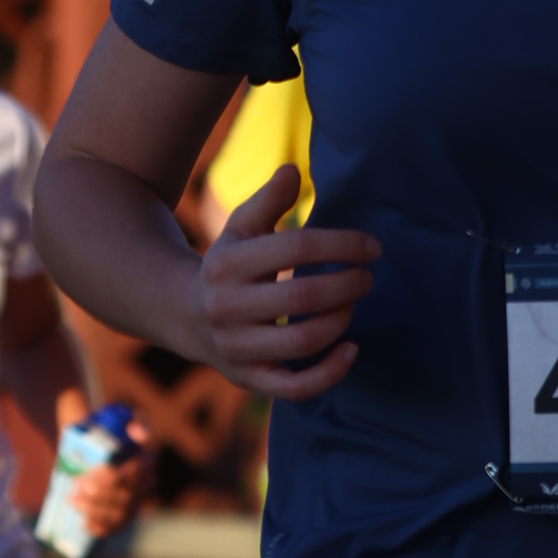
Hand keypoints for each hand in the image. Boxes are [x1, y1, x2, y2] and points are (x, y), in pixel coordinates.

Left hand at [65, 424, 152, 539]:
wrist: (89, 444)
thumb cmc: (103, 428)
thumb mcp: (116, 416)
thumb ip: (131, 419)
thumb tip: (139, 432)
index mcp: (146, 460)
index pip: (133, 473)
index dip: (109, 478)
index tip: (85, 475)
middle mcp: (145, 483)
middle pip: (124, 496)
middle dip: (98, 496)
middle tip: (74, 488)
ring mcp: (135, 501)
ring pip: (119, 514)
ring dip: (94, 511)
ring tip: (73, 501)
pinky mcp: (123, 515)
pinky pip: (116, 527)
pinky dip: (100, 528)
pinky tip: (84, 524)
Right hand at [190, 171, 378, 401]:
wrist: (184, 315)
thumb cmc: (228, 264)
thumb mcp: (240, 227)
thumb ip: (267, 200)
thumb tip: (293, 170)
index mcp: (227, 263)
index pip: (295, 248)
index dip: (341, 245)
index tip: (372, 248)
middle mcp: (226, 307)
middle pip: (301, 296)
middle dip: (346, 286)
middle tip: (367, 279)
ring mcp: (236, 348)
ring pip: (301, 342)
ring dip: (339, 322)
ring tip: (353, 305)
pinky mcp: (248, 379)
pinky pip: (293, 387)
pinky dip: (329, 373)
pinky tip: (351, 350)